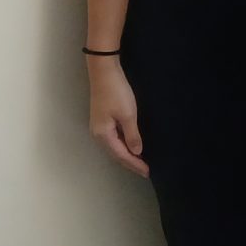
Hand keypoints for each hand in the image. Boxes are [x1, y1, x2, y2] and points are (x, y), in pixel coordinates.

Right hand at [86, 57, 146, 177]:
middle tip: (145, 171)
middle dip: (130, 163)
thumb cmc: (117, 93)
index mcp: (103, 135)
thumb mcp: (128, 115)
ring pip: (114, 147)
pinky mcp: (102, 120)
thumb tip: (137, 152)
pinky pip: (113, 139)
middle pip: (115, 154)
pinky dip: (123, 146)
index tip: (147, 172)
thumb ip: (132, 135)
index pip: (121, 155)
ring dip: (127, 156)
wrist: (104, 73)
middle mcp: (98, 134)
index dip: (135, 164)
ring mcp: (99, 127)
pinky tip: (131, 147)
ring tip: (140, 163)